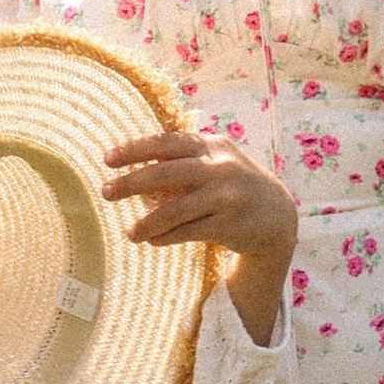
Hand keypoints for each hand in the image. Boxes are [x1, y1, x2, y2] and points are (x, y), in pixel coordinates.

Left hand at [102, 131, 298, 339]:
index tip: (107, 159)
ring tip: (130, 232)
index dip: (135, 149)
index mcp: (212, 145)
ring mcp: (227, 197)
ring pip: (175, 210)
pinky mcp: (230, 225)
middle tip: (106, 192)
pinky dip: (166, 237)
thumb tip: (133, 168)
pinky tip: (152, 240)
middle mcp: (221, 167)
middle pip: (166, 173)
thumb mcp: (215, 161)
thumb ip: (181, 160)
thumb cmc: (232, 185)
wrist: (277, 215)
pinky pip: (188, 232)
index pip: (167, 142)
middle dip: (131, 183)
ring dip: (147, 222)